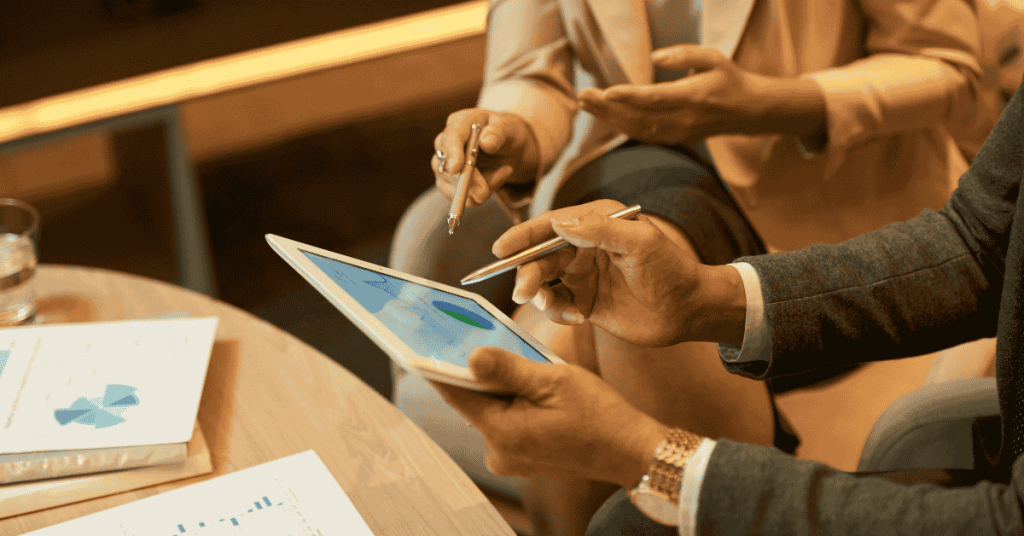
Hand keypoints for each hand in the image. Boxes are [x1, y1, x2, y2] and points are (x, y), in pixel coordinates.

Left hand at [430, 347, 668, 488]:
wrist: (631, 451)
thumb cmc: (599, 415)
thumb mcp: (553, 380)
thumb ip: (509, 368)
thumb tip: (471, 358)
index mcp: (503, 432)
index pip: (456, 393)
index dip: (437, 365)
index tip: (420, 342)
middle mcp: (500, 451)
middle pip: (472, 401)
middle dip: (473, 371)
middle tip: (466, 335)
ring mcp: (511, 457)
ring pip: (490, 410)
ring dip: (496, 385)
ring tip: (508, 355)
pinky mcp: (523, 457)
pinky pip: (506, 421)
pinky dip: (510, 400)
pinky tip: (525, 381)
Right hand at [432, 108, 539, 207]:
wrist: (510, 149)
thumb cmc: (507, 133)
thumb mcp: (509, 128)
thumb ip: (498, 133)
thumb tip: (485, 143)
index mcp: (460, 123)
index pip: (451, 137)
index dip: (452, 153)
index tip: (457, 169)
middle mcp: (447, 143)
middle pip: (446, 166)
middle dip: (468, 181)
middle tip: (485, 192)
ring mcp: (445, 164)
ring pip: (453, 186)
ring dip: (482, 187)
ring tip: (504, 171)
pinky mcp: (449, 183)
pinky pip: (461, 197)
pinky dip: (480, 195)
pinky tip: (496, 179)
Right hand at [494, 199, 745, 346]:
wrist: (689, 311)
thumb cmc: (671, 271)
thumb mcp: (639, 243)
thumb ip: (599, 230)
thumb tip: (558, 222)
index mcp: (597, 223)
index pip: (551, 225)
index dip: (523, 236)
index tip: (500, 249)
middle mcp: (585, 246)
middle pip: (541, 256)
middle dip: (528, 273)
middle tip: (523, 291)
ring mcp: (584, 274)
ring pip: (544, 282)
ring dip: (540, 294)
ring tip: (553, 306)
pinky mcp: (585, 301)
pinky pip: (558, 305)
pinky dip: (559, 312)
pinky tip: (577, 318)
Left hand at [577, 44, 774, 144]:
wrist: (747, 111)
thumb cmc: (728, 79)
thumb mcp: (713, 58)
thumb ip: (683, 55)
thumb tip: (654, 57)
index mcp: (692, 98)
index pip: (654, 99)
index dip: (628, 97)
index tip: (605, 91)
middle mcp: (682, 120)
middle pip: (638, 116)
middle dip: (607, 107)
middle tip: (583, 95)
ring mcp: (677, 133)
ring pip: (636, 128)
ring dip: (608, 117)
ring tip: (586, 104)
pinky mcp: (674, 138)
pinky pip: (642, 134)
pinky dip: (621, 125)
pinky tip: (605, 115)